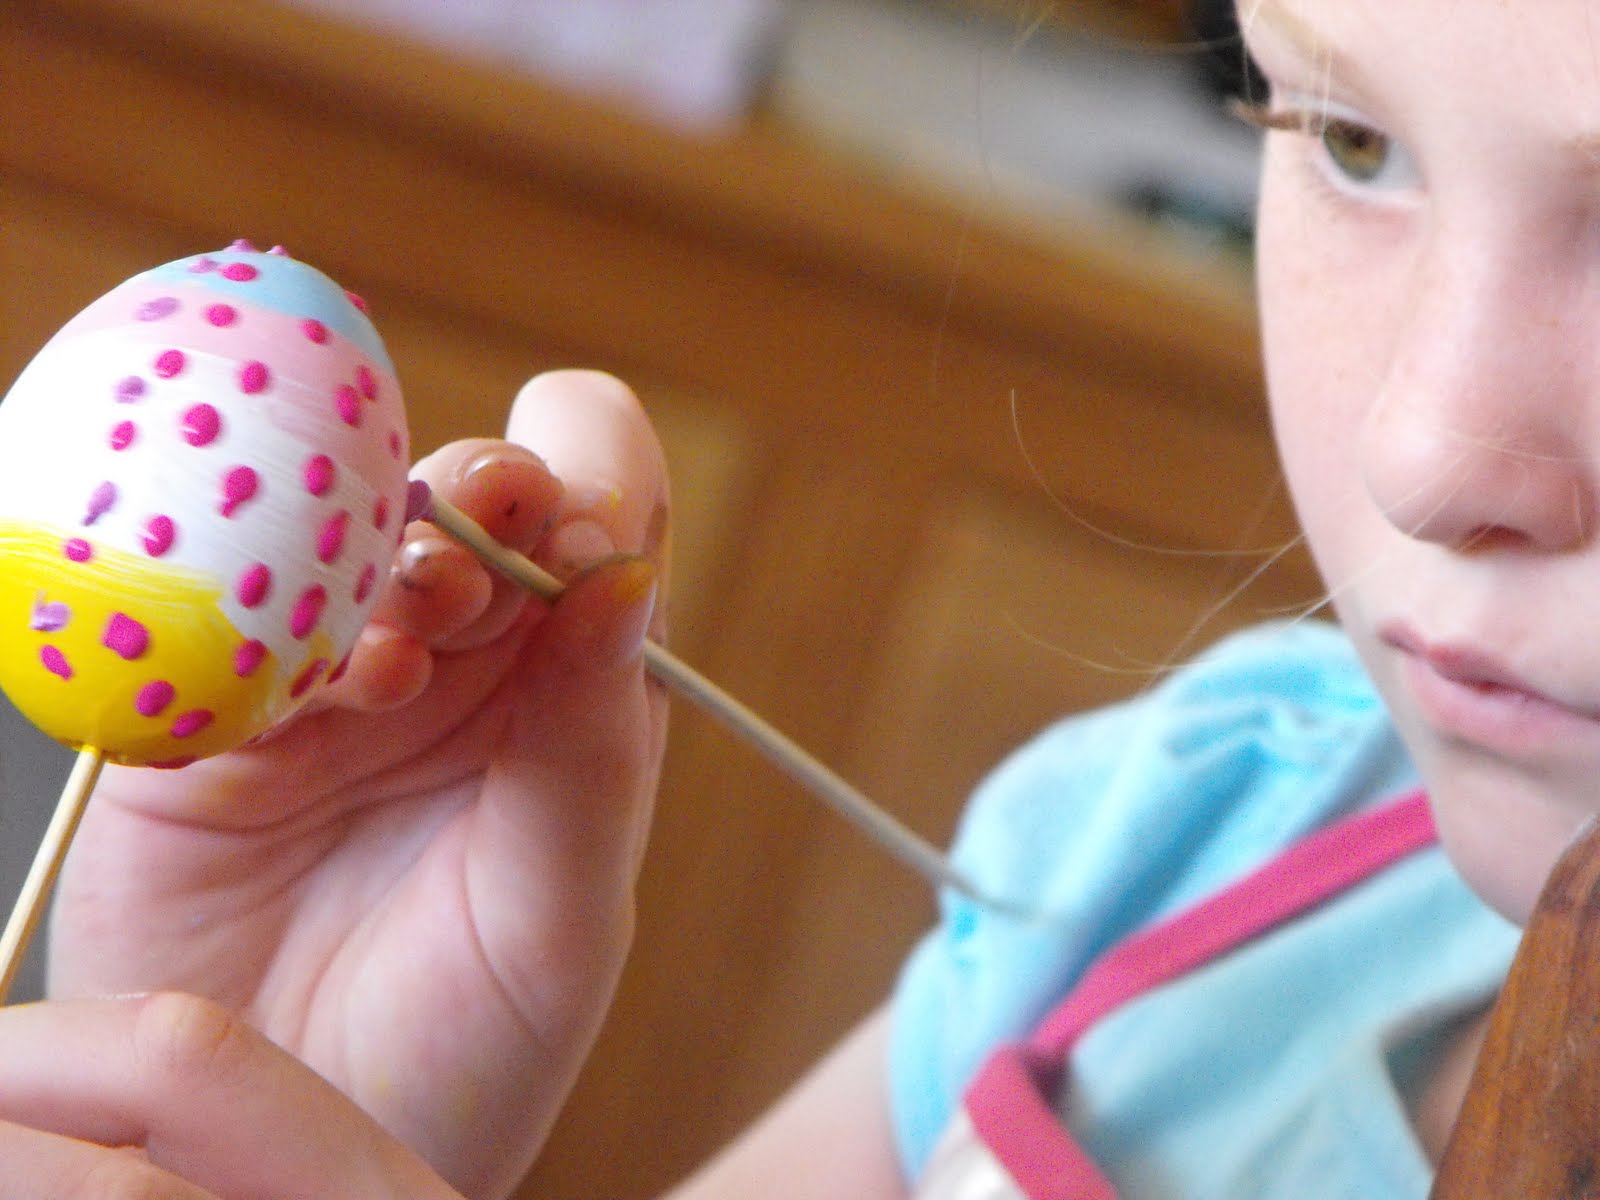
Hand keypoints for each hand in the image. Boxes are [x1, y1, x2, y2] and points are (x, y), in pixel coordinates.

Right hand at [46, 371, 670, 1198]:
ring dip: (388, 559)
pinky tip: (335, 696)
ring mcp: (337, 673)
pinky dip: (286, 628)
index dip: (595, 488)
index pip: (604, 503)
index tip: (581, 545)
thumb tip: (627, 575)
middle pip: (478, 490)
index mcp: (571, 680)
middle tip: (478, 581)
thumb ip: (596, 748)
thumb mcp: (563, 912)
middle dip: (485, 503)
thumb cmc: (467, 1045)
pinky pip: (239, 615)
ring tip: (407, 663)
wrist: (307, 1150)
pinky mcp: (222, 713)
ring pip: (355, 529)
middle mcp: (462, 656)